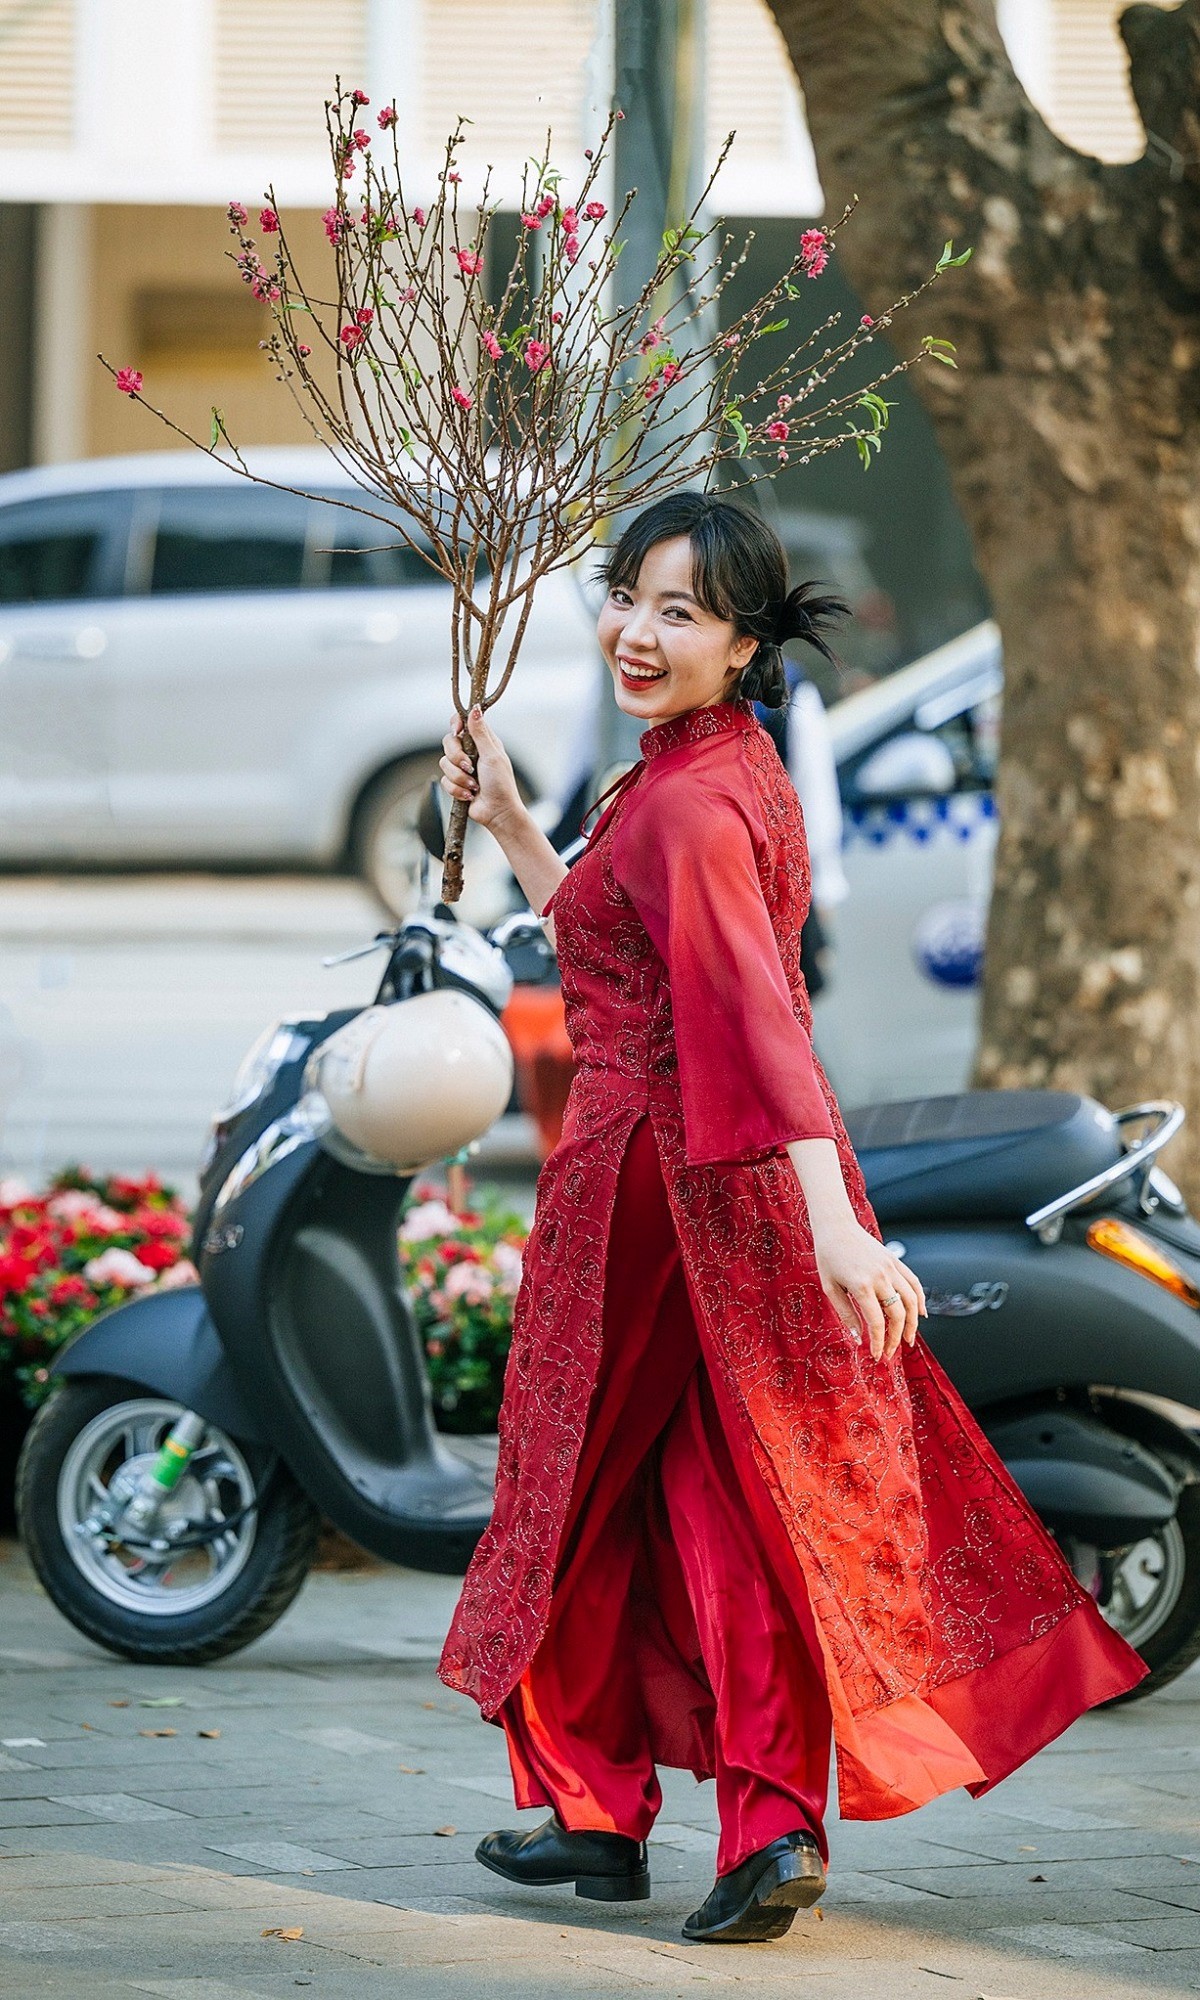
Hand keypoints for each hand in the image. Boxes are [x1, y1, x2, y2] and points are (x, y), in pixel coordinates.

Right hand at [439, 705, 524, 835]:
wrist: (498, 812)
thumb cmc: (501, 784)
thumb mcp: (492, 755)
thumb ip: (480, 733)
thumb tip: (475, 709)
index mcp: (482, 741)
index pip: (463, 722)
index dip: (456, 724)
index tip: (458, 731)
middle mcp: (471, 752)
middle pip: (448, 742)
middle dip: (456, 757)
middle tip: (469, 767)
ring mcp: (462, 767)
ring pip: (444, 763)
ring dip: (459, 777)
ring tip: (474, 786)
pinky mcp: (455, 782)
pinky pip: (444, 780)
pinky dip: (457, 789)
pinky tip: (470, 795)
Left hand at [811, 1214, 925, 1361]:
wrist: (836, 1227)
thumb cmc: (828, 1257)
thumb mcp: (830, 1288)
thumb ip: (846, 1315)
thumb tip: (858, 1340)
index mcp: (861, 1286)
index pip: (877, 1323)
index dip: (879, 1343)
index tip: (877, 1355)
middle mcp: (880, 1277)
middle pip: (898, 1314)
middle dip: (896, 1338)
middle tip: (891, 1352)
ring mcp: (891, 1268)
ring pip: (911, 1301)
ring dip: (913, 1323)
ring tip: (907, 1339)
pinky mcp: (895, 1261)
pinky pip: (914, 1283)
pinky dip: (920, 1300)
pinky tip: (920, 1315)